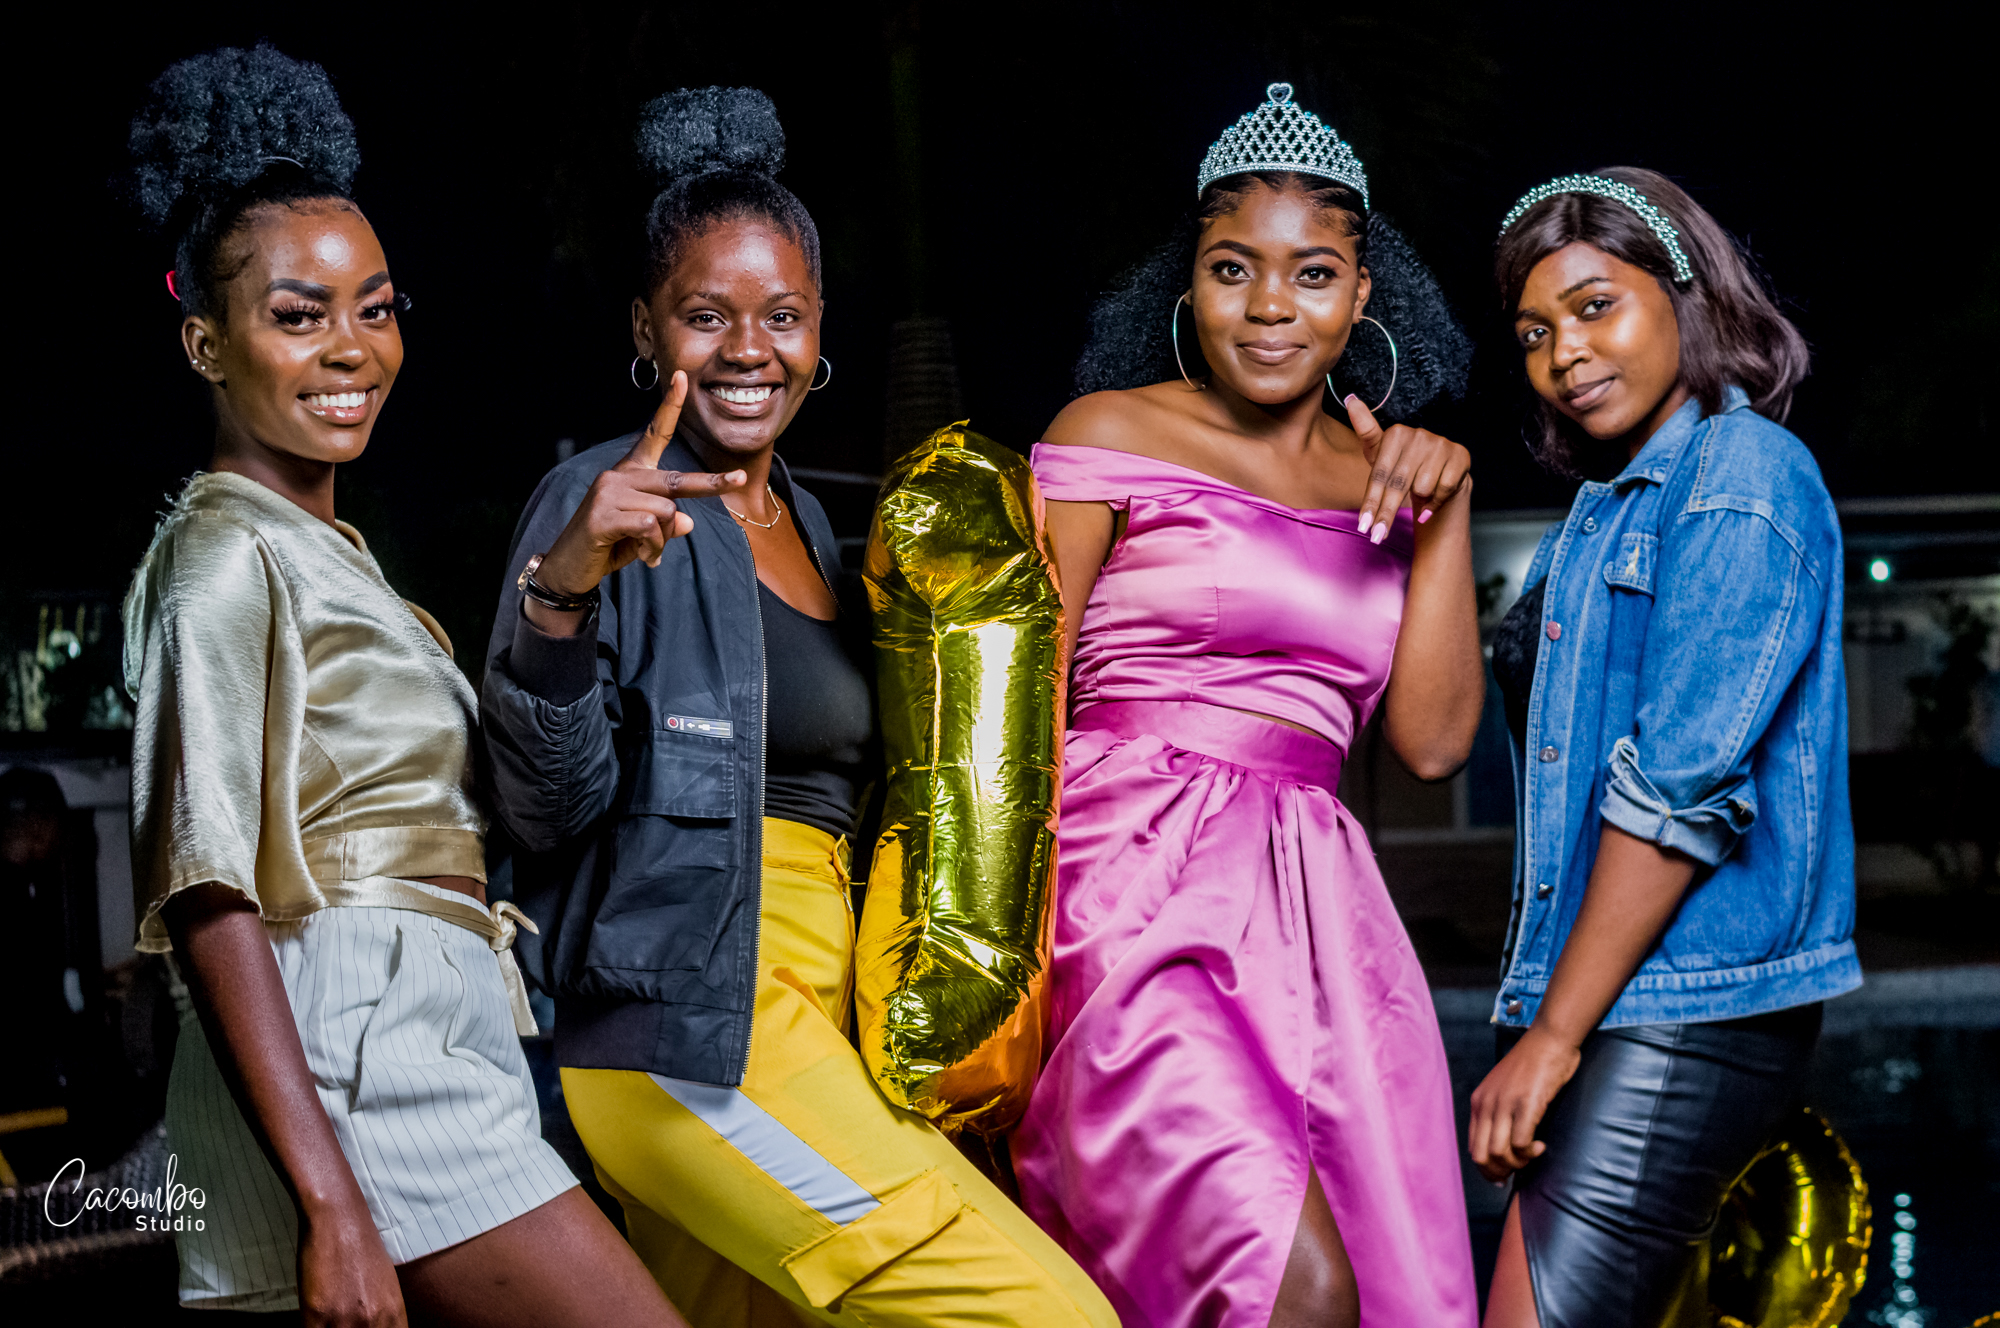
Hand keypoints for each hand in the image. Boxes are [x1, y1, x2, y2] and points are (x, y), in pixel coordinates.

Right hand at [298, 1203, 405, 1326]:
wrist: (339, 1218)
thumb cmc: (362, 1249)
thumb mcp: (387, 1286)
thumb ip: (384, 1316)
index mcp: (394, 1314)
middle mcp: (373, 1320)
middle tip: (341, 1322)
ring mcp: (346, 1318)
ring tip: (328, 1320)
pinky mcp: (317, 1313)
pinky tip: (312, 1320)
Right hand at [532, 371, 748, 597]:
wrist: (568, 568)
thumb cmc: (609, 546)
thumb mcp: (646, 535)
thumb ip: (667, 524)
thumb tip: (688, 520)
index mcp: (631, 473)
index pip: (654, 435)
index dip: (669, 407)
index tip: (680, 377)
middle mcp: (619, 476)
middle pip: (674, 480)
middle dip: (711, 484)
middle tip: (741, 478)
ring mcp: (608, 493)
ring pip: (665, 511)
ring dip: (663, 541)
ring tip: (647, 554)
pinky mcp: (602, 515)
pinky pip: (649, 528)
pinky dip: (652, 548)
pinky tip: (640, 557)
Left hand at [1345, 394, 1471, 542]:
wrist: (1439, 472)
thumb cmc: (1403, 465)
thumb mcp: (1380, 453)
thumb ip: (1366, 430)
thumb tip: (1350, 398)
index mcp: (1397, 433)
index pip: (1380, 475)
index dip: (1371, 502)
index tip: (1363, 526)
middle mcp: (1420, 434)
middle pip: (1398, 485)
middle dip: (1386, 514)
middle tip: (1377, 536)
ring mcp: (1441, 444)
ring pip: (1421, 487)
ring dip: (1418, 500)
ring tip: (1418, 496)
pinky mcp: (1460, 456)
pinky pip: (1442, 489)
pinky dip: (1435, 502)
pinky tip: (1430, 504)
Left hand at [1467, 1025, 1581, 1182]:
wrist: (1549, 1039)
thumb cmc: (1532, 1065)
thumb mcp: (1504, 1088)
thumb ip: (1499, 1112)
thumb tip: (1503, 1145)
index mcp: (1479, 1101)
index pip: (1473, 1147)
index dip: (1487, 1168)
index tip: (1503, 1176)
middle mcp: (1487, 1104)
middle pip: (1482, 1156)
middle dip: (1500, 1172)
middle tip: (1519, 1170)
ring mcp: (1505, 1104)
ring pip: (1500, 1153)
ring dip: (1518, 1163)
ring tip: (1532, 1154)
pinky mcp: (1526, 1105)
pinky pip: (1521, 1143)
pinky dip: (1530, 1153)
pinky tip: (1541, 1145)